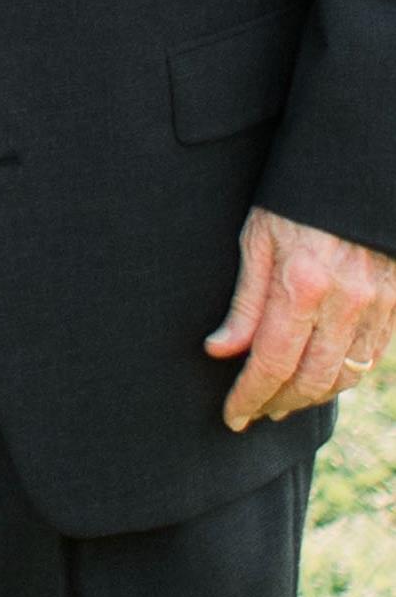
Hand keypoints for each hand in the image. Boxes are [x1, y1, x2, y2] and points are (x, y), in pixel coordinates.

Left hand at [206, 205, 395, 429]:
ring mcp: (375, 310)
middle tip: (254, 413)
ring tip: (280, 402)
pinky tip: (318, 380)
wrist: (353, 179)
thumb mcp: (256, 238)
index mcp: (301, 285)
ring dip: (310, 398)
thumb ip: (244, 301)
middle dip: (278, 404)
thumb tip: (219, 349)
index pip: (270, 361)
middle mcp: (343, 304)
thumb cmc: (293, 202)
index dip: (249, 396)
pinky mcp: (395, 309)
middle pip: (309, 380)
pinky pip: (368, 361)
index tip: (231, 416)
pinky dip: (341, 379)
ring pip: (343, 378)